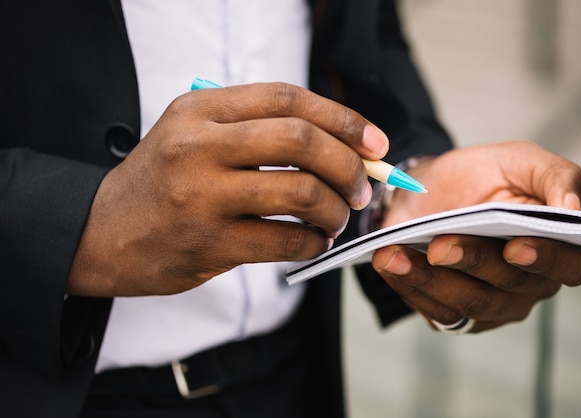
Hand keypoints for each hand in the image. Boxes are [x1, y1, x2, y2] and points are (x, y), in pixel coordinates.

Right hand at [68, 82, 388, 295]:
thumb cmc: (163, 181)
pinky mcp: (208, 243)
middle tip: (361, 187)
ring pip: (300, 191)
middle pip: (302, 141)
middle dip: (348, 165)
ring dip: (335, 208)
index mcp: (201, 110)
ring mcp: (202, 195)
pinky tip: (313, 242)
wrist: (103, 231)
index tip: (374, 143)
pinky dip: (313, 242)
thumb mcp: (195, 134)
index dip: (342, 119)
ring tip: (336, 218)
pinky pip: (284, 239)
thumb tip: (342, 145)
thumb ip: (256, 130)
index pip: (288, 99)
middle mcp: (199, 146)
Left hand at [372, 140, 580, 331]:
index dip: (545, 259)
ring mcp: (491, 304)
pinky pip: (435, 311)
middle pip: (508, 287)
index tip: (514, 246)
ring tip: (395, 254)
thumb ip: (556, 176)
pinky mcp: (454, 312)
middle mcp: (529, 284)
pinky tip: (388, 262)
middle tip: (438, 244)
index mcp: (557, 246)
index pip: (569, 265)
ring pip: (467, 304)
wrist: (430, 188)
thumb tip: (573, 208)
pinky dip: (408, 286)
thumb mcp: (519, 160)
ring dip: (429, 280)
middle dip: (471, 263)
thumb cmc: (482, 175)